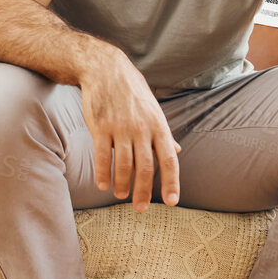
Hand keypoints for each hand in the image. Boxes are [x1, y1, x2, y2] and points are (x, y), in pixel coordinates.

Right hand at [77, 49, 180, 210]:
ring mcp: (121, 128)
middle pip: (145, 168)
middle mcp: (142, 129)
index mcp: (158, 126)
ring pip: (123, 165)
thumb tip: (177, 151)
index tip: (171, 202)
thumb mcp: (154, 110)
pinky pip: (102, 155)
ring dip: (122, 185)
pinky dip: (103, 173)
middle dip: (144, 192)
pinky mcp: (100, 126)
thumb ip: (164, 134)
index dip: (171, 182)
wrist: (106, 69)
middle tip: (141, 209)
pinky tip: (102, 185)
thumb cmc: (132, 92)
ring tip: (120, 195)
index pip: (169, 160)